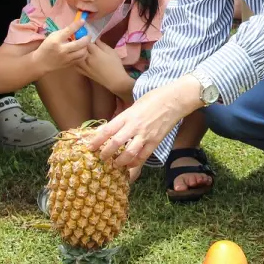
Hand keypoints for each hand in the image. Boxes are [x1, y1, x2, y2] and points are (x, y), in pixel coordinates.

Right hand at [33, 19, 90, 71]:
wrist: (41, 62)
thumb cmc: (46, 47)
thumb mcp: (52, 37)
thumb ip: (63, 33)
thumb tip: (75, 28)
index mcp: (56, 40)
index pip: (68, 31)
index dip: (77, 25)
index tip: (83, 21)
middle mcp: (62, 49)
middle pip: (79, 43)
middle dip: (86, 38)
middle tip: (88, 36)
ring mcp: (66, 58)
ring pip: (82, 52)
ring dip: (86, 46)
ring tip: (85, 43)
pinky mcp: (69, 64)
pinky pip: (81, 58)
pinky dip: (84, 53)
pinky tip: (82, 50)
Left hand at [75, 39, 131, 99]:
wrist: (115, 80)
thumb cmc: (116, 65)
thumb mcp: (112, 52)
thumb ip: (102, 45)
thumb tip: (96, 40)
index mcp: (95, 53)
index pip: (87, 42)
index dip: (87, 38)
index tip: (88, 37)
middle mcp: (88, 59)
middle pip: (80, 49)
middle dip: (81, 45)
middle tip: (82, 42)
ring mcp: (85, 66)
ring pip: (76, 57)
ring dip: (76, 53)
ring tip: (79, 50)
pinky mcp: (84, 73)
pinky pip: (76, 66)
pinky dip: (75, 61)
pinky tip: (77, 59)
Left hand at [88, 75, 202, 167]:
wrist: (174, 100)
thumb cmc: (154, 98)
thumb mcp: (134, 105)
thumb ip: (124, 117)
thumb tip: (112, 128)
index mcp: (127, 115)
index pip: (107, 130)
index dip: (96, 141)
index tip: (89, 147)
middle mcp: (134, 126)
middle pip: (115, 144)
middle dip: (105, 153)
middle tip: (101, 158)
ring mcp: (145, 135)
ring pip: (128, 153)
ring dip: (119, 161)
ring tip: (115, 164)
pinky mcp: (155, 142)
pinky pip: (143, 156)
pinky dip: (135, 163)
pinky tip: (130, 165)